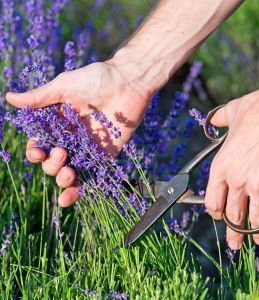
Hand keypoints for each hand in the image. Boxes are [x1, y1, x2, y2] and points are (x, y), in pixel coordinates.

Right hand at [6, 62, 152, 206]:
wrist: (128, 82)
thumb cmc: (95, 79)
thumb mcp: (64, 87)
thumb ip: (40, 98)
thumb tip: (9, 98)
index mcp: (58, 123)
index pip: (41, 144)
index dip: (36, 152)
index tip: (38, 153)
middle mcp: (72, 138)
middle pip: (53, 161)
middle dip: (52, 164)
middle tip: (61, 153)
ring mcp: (89, 148)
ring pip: (70, 172)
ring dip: (63, 179)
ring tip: (68, 172)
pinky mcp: (106, 155)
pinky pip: (92, 176)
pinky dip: (80, 189)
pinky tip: (68, 198)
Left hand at [205, 70, 258, 248]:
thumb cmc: (256, 110)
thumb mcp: (229, 114)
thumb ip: (219, 121)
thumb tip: (214, 120)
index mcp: (220, 167)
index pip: (212, 202)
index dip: (215, 213)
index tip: (219, 216)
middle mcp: (235, 180)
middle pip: (232, 216)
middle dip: (233, 232)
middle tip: (235, 243)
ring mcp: (256, 186)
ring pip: (253, 220)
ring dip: (256, 234)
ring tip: (258, 241)